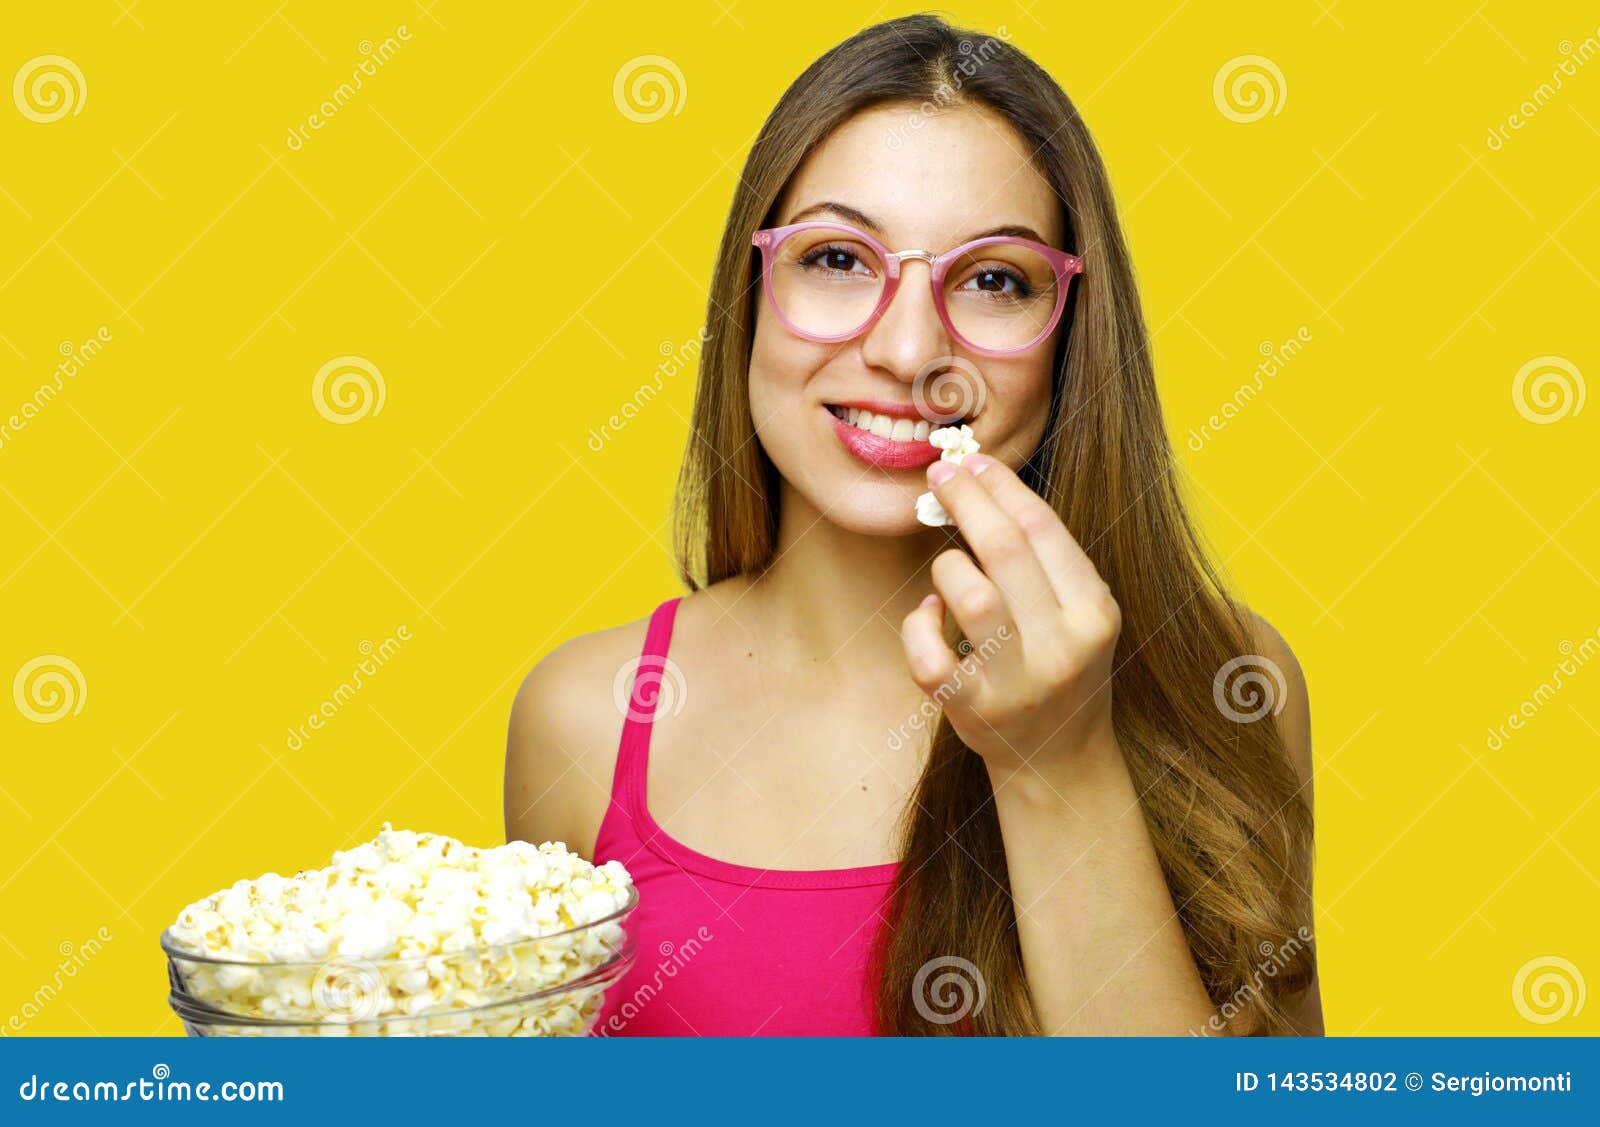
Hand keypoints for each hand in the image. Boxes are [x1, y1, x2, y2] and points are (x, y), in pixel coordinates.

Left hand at [900, 453, 1122, 779]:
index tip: (973, 460)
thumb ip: (1044, 562)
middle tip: (941, 474)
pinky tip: (928, 613)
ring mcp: (1017, 682)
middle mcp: (1062, 646)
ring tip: (946, 566)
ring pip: (970, 596)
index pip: (1044, 529)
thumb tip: (983, 486)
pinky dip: (918, 625)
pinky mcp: (972, 711)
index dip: (1002, 486)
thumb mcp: (1076, 615)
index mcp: (1094, 613)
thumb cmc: (1059, 668)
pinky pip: (930, 656)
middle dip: (967, 500)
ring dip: (947, 567)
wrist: (1058, 759)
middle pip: (1005, 549)